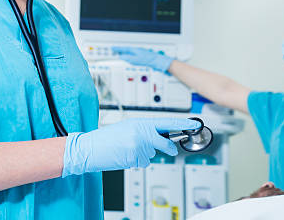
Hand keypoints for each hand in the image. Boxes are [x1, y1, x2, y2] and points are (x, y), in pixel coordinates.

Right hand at [62, 118, 199, 176]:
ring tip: (128, 150)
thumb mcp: (126, 127)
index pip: (166, 122)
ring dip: (144, 155)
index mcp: (139, 122)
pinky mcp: (134, 158)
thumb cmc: (106, 138)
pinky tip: (125, 156)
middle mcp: (140, 133)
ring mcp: (138, 146)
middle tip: (171, 149)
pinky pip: (143, 162)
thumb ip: (144, 130)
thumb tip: (160, 138)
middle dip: (168, 148)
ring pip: (152, 155)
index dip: (181, 124)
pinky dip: (136, 162)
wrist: (90, 148)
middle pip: (164, 143)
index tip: (193, 125)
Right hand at [112, 46, 173, 72]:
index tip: (112, 48)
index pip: (124, 49)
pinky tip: (129, 58)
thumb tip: (122, 57)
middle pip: (126, 50)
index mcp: (135, 50)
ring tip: (119, 53)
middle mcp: (137, 51)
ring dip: (124, 53)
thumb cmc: (150, 59)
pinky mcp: (142, 57)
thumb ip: (129, 58)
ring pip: (130, 52)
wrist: (159, 62)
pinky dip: (129, 56)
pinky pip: (133, 55)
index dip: (118, 49)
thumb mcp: (137, 60)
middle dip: (120, 50)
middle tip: (114, 50)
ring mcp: (140, 53)